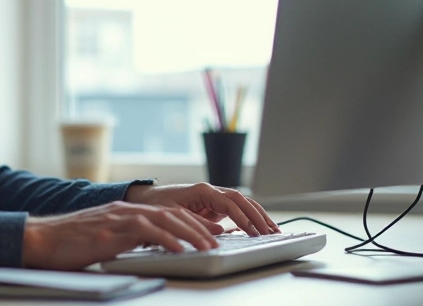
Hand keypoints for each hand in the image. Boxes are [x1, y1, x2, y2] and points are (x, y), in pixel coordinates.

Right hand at [21, 201, 218, 269]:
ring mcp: (118, 219)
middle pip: (171, 215)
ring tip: (208, 247)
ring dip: (190, 234)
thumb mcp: (105, 239)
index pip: (167, 214)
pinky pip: (145, 232)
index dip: (192, 223)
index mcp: (125, 212)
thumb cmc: (69, 244)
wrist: (41, 239)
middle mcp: (125, 210)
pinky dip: (165, 240)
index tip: (211, 234)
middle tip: (218, 241)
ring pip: (163, 220)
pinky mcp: (111, 232)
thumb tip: (149, 249)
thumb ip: (127, 240)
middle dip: (198, 228)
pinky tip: (179, 249)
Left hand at [124, 182, 279, 236]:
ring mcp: (214, 198)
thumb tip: (218, 231)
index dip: (242, 217)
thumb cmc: (158, 204)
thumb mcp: (172, 214)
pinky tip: (261, 228)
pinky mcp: (214, 206)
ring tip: (273, 230)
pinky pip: (237, 210)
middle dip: (257, 215)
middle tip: (271, 232)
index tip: (253, 230)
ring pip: (242, 203)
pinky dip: (250, 218)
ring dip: (258, 215)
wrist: (149, 198)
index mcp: (202, 190)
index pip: (229, 202)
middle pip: (241, 200)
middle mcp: (211, 191)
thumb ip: (194, 221)